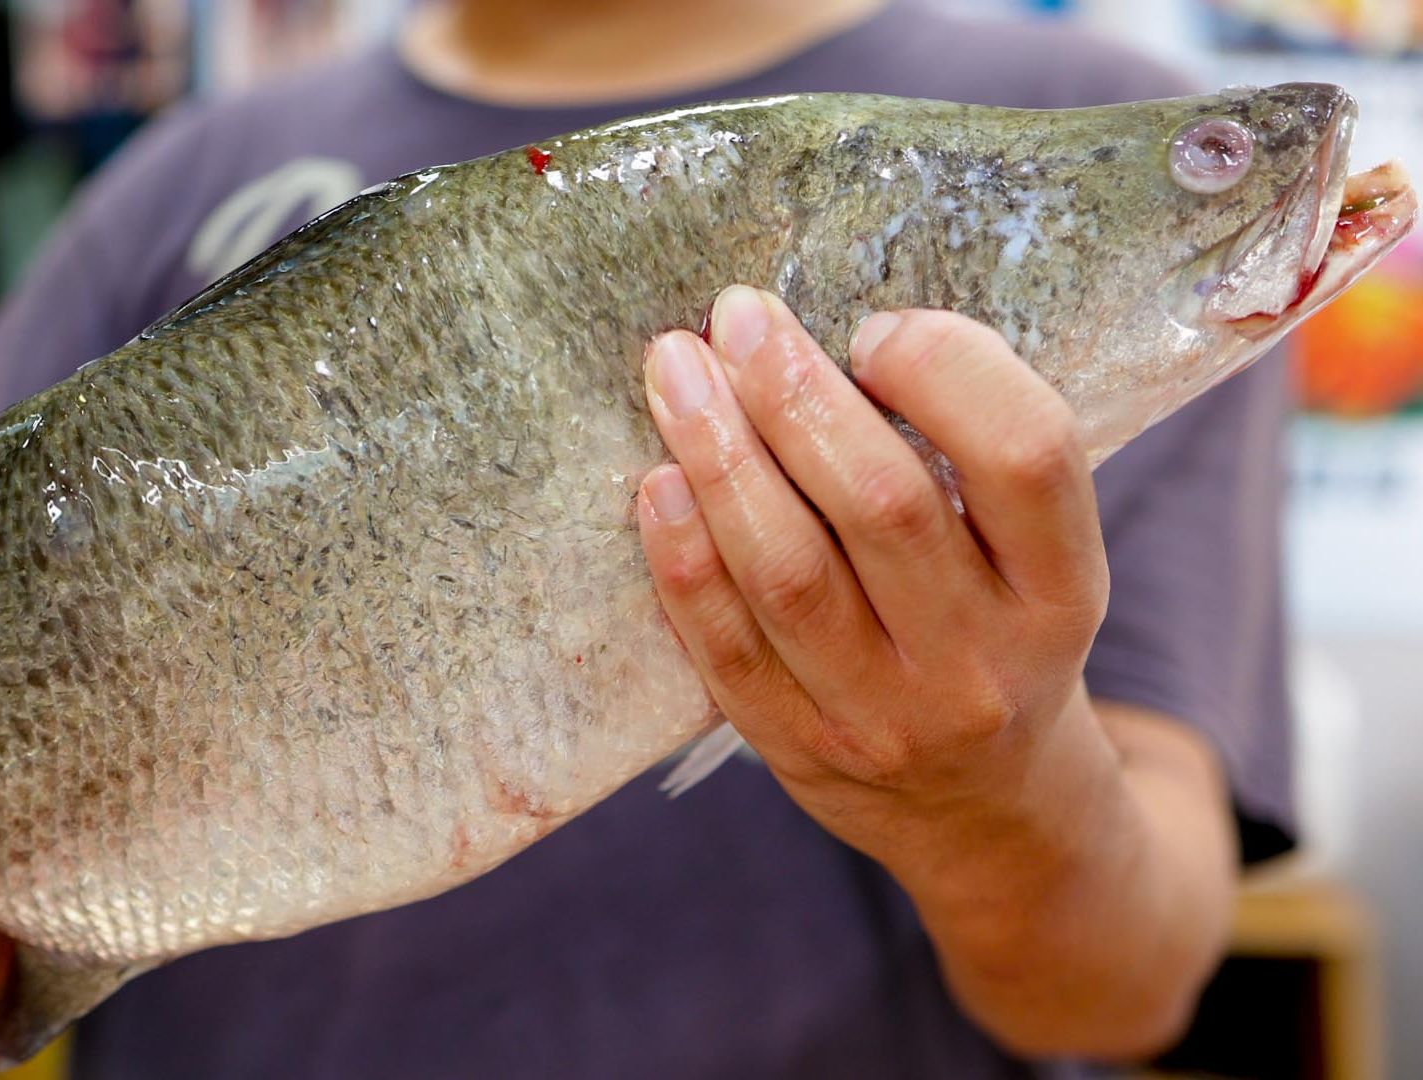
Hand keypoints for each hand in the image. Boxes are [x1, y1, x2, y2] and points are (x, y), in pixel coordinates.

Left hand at [636, 288, 1235, 1058]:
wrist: (991, 815)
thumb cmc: (1001, 640)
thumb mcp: (1036, 562)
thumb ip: (969, 465)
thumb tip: (823, 340)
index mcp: (1064, 590)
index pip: (1025, 454)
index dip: (945, 368)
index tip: (874, 328)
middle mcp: (984, 659)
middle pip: (883, 502)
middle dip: (795, 392)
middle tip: (737, 316)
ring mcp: (887, 715)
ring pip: (789, 569)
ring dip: (720, 455)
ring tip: (675, 371)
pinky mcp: (800, 748)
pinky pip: (726, 647)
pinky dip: (683, 559)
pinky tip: (656, 485)